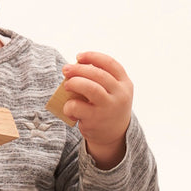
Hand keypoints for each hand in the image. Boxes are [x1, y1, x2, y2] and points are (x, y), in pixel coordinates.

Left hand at [60, 52, 133, 168]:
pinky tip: (70, 109)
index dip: (93, 57)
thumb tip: (74, 67)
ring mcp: (108, 108)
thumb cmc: (108, 106)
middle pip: (97, 74)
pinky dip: (68, 105)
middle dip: (78, 69)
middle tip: (66, 70)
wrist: (114, 134)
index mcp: (125, 84)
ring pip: (89, 87)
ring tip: (67, 85)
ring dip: (74, 83)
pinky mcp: (95, 120)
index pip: (110, 64)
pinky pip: (76, 106)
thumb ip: (101, 79)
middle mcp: (120, 95)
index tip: (79, 56)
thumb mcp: (113, 91)